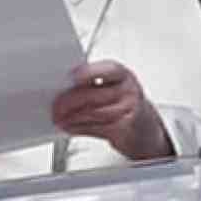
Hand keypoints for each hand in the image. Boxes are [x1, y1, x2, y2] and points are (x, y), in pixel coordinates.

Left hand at [52, 60, 172, 160]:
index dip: (88, 73)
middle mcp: (128, 90)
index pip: (107, 70)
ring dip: (71, 117)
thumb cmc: (123, 103)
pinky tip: (70, 127)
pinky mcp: (124, 130)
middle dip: (70, 101)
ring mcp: (127, 110)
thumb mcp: (112, 86)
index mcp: (122, 74)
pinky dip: (78, 128)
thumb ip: (91, 84)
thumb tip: (63, 87)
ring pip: (92, 113)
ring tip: (59, 118)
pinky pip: (96, 128)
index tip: (72, 77)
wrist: (144, 128)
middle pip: (94, 94)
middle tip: (56, 106)